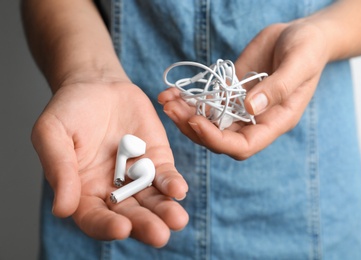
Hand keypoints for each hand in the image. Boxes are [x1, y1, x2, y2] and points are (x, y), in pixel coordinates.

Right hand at [32, 80, 188, 246]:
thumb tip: (62, 209)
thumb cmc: (69, 110)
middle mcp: (112, 190)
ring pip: (152, 200)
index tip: (121, 228)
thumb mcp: (52, 134)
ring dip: (166, 211)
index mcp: (83, 191)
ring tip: (177, 219)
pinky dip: (172, 183)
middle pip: (129, 215)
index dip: (106, 226)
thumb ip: (59, 169)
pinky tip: (179, 189)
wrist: (97, 85)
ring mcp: (137, 176)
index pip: (94, 218)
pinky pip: (166, 176)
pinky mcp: (157, 159)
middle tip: (159, 235)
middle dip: (145, 225)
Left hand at [158, 21, 329, 158]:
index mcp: (275, 122)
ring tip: (166, 99)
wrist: (300, 35)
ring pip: (210, 121)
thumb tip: (250, 107)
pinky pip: (209, 101)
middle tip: (171, 109)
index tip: (195, 122)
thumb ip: (278, 87)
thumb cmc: (308, 49)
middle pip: (219, 138)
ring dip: (186, 114)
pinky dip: (190, 99)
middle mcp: (255, 120)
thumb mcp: (299, 64)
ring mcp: (241, 107)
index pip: (243, 146)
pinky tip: (174, 92)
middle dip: (193, 127)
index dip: (217, 140)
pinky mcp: (231, 92)